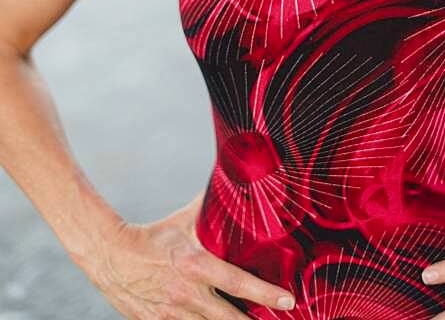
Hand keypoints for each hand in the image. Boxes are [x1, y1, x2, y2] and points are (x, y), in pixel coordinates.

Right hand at [86, 190, 295, 317]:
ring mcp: (172, 315)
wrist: (110, 255)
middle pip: (229, 319)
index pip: (238, 283)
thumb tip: (233, 182)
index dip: (266, 294)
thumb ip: (209, 209)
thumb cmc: (152, 236)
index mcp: (195, 265)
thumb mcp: (183, 221)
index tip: (289, 299)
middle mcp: (186, 294)